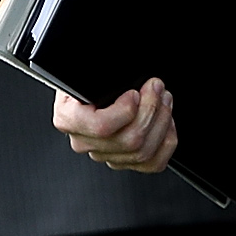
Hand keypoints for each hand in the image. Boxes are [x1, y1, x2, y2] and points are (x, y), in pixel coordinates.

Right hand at [55, 79, 177, 172]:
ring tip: (163, 99)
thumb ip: (105, 75)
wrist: (87, 86)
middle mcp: (84, 141)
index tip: (134, 92)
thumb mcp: (87, 71)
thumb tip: (129, 77)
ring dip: (162, 122)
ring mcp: (104, 154)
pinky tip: (165, 122)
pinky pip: (153, 163)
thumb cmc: (89, 79)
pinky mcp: (124, 161)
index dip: (125, 111)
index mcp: (68, 118)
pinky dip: (166, 142)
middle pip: (128, 141)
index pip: (100, 127)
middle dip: (151, 109)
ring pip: (143, 153)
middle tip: (157, 88)